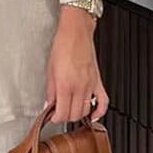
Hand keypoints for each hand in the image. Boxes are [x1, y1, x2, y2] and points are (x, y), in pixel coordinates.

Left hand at [45, 5, 108, 123]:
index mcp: (65, 84)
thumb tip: (48, 104)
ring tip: (70, 110)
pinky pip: (103, 102)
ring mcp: (90, 85)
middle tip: (58, 112)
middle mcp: (79, 87)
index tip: (51, 117)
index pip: (62, 113)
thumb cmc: (62, 46)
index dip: (55, 119)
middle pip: (75, 115)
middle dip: (65, 117)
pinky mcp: (98, 81)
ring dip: (78, 115)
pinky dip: (100, 112)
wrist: (76, 33)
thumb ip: (50, 91)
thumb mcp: (50, 69)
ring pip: (87, 111)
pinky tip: (94, 115)